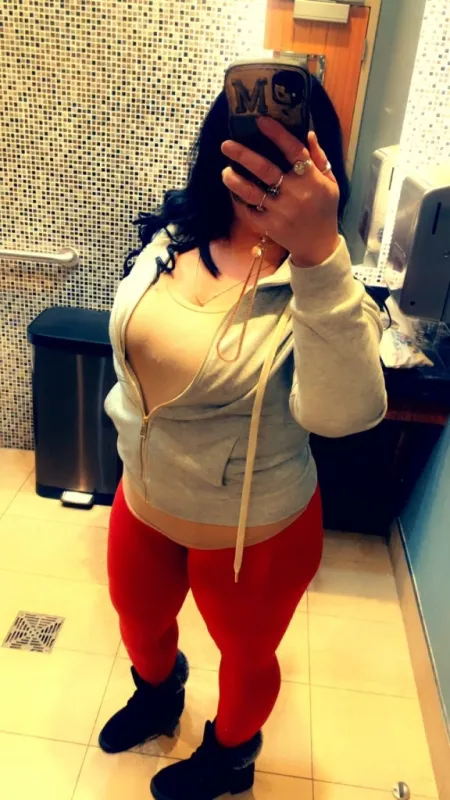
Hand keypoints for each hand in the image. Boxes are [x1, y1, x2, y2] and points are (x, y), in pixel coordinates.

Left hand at [221, 118, 339, 266]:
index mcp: (311, 179)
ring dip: (234, 180)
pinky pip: (250, 210)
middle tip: (226, 144)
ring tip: (225, 171)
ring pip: (252, 192)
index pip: (293, 150)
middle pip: (265, 169)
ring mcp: (280, 211)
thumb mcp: (330, 183)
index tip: (260, 121)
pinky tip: (235, 192)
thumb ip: (320, 159)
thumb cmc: (325, 210)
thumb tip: (309, 133)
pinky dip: (240, 201)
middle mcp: (294, 194)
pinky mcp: (269, 226)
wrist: (318, 245)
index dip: (277, 134)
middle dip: (243, 155)